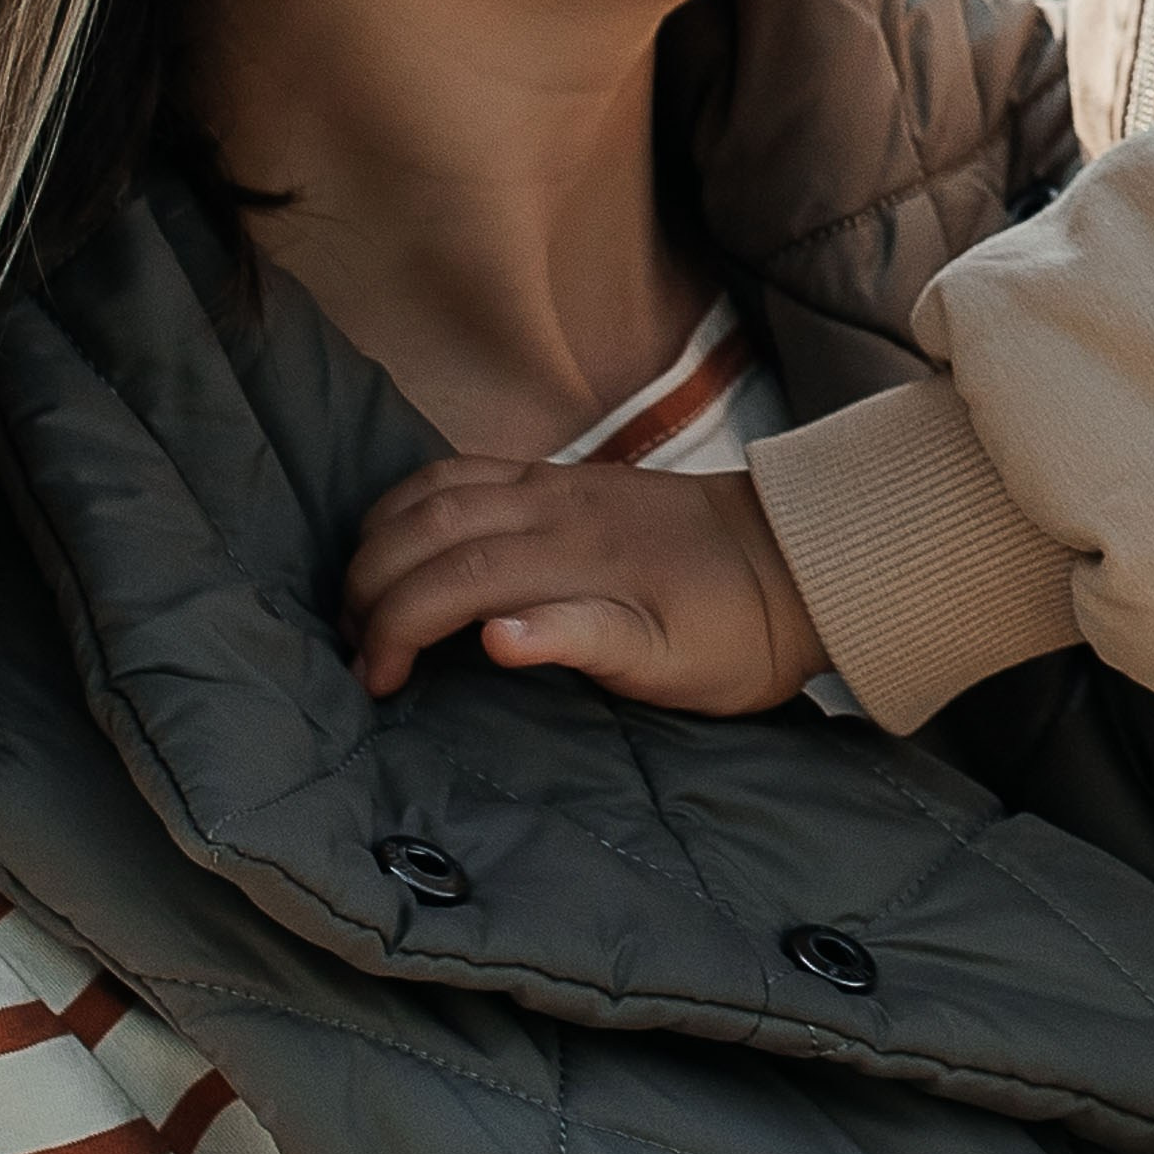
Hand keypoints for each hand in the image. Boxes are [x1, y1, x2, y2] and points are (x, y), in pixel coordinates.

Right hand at [344, 456, 826, 712]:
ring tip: (361, 603)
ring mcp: (559, 481)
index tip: (376, 684)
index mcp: (579, 558)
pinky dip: (411, 500)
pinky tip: (401, 540)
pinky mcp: (565, 475)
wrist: (800, 558)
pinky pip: (464, 469)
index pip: (451, 580)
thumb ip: (583, 640)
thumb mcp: (675, 662)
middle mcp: (558, 505)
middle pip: (426, 524)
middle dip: (368, 584)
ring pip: (436, 486)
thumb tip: (493, 636)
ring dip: (380, 538)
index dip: (394, 628)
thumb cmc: (738, 631)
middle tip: (353, 651)